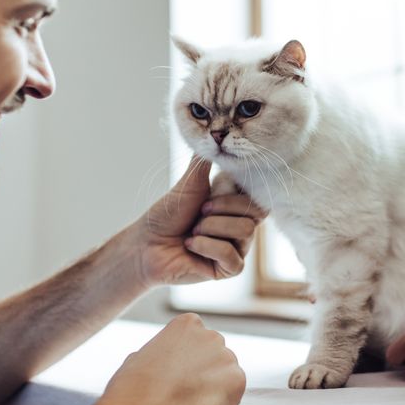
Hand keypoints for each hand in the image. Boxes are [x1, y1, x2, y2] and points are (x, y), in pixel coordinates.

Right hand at [64, 314, 245, 404]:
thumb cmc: (132, 389)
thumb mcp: (140, 355)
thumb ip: (162, 351)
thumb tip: (166, 361)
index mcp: (187, 324)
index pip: (197, 338)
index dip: (187, 359)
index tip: (176, 374)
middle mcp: (211, 335)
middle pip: (215, 353)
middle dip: (205, 370)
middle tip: (186, 391)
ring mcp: (227, 357)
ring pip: (226, 372)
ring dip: (215, 386)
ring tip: (191, 403)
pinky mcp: (238, 380)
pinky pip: (234, 391)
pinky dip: (223, 403)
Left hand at [134, 157, 266, 285]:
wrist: (146, 244)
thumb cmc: (167, 214)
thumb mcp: (189, 183)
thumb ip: (204, 163)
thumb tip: (214, 135)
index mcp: (235, 207)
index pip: (258, 198)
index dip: (236, 194)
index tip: (212, 192)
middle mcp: (240, 227)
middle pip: (254, 214)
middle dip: (220, 209)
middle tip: (199, 213)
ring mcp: (237, 249)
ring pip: (245, 232)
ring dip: (211, 228)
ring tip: (193, 231)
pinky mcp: (228, 269)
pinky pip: (232, 256)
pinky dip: (207, 247)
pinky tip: (190, 246)